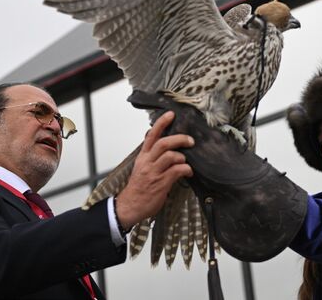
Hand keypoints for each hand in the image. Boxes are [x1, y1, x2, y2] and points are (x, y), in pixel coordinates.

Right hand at [115, 111, 193, 229]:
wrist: (130, 206)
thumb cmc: (139, 188)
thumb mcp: (142, 168)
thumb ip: (152, 157)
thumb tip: (166, 147)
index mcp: (143, 157)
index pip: (151, 135)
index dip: (161, 123)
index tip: (171, 114)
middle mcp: (147, 162)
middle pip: (163, 143)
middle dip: (179, 138)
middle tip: (190, 140)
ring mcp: (154, 172)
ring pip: (171, 156)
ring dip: (182, 157)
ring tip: (186, 162)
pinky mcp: (161, 183)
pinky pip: (177, 171)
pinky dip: (186, 169)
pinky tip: (188, 172)